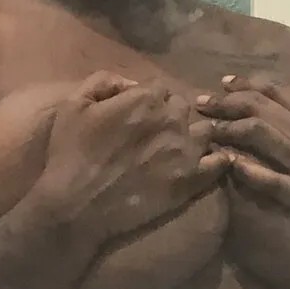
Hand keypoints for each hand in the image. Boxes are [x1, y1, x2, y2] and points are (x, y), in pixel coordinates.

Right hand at [37, 72, 229, 242]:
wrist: (76, 206)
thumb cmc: (70, 154)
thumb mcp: (73, 105)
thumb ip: (104, 82)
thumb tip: (130, 83)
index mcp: (144, 99)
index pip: (160, 88)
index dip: (149, 100)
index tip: (138, 114)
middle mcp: (171, 120)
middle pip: (182, 107)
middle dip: (170, 114)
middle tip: (155, 132)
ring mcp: (185, 151)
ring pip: (205, 130)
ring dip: (193, 134)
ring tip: (178, 148)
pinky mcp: (191, 180)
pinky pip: (219, 163)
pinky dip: (216, 160)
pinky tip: (205, 163)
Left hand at [197, 75, 289, 259]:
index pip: (280, 91)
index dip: (248, 84)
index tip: (225, 84)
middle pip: (261, 107)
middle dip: (226, 101)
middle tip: (202, 103)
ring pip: (257, 133)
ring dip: (226, 127)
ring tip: (204, 127)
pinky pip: (265, 175)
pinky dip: (243, 165)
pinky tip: (224, 160)